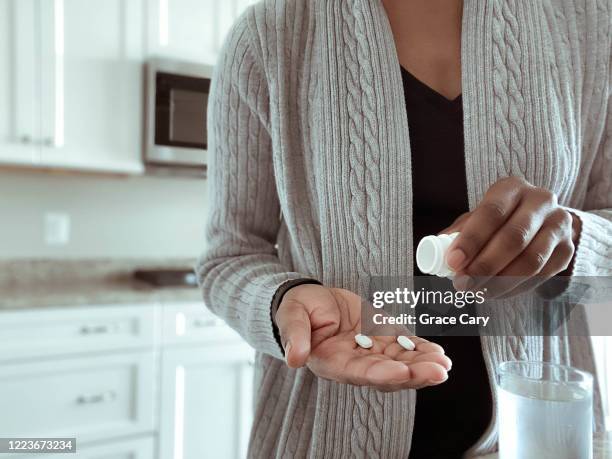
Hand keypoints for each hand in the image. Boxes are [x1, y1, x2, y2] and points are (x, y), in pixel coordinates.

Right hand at [275, 283, 450, 390]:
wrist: (312, 300)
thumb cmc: (299, 308)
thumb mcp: (292, 316)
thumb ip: (295, 335)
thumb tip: (295, 359)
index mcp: (332, 361)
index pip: (360, 372)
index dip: (382, 373)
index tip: (403, 371)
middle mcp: (356, 362)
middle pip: (388, 374)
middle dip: (414, 374)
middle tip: (438, 371)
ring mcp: (372, 351)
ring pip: (402, 363)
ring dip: (424, 365)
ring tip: (444, 363)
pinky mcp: (384, 338)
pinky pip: (406, 347)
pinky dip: (422, 351)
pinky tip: (440, 354)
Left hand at [441, 176, 580, 296]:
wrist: (540, 222)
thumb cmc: (498, 220)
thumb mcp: (477, 218)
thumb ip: (458, 233)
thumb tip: (437, 254)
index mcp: (511, 188)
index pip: (491, 213)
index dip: (470, 240)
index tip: (452, 262)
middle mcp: (540, 201)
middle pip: (513, 239)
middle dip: (483, 266)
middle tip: (462, 284)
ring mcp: (558, 225)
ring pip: (530, 261)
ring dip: (499, 282)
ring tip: (476, 292)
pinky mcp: (567, 249)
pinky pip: (541, 276)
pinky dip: (514, 288)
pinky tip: (495, 292)